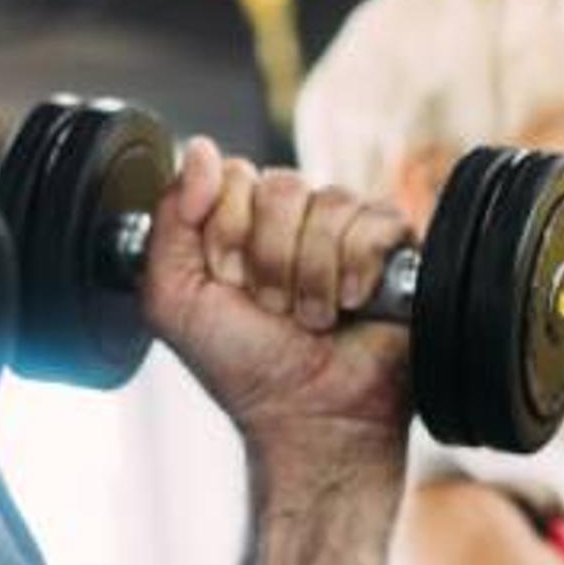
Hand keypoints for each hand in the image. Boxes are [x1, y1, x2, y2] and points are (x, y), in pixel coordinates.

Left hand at [138, 138, 412, 463]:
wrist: (309, 416)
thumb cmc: (244, 366)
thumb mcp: (172, 296)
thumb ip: (169, 218)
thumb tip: (200, 148)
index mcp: (241, 221)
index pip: (233, 175)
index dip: (227, 232)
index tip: (229, 283)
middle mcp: (293, 219)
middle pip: (281, 187)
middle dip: (269, 260)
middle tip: (273, 308)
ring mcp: (346, 229)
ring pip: (329, 203)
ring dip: (312, 276)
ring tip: (312, 318)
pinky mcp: (395, 245)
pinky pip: (376, 220)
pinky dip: (356, 272)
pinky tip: (352, 305)